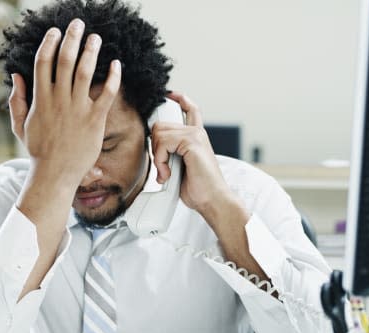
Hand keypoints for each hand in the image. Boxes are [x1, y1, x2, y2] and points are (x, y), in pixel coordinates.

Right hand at [8, 19, 120, 185]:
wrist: (55, 174)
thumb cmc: (38, 151)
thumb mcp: (20, 125)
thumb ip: (17, 99)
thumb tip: (16, 75)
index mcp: (40, 99)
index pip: (43, 62)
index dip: (49, 43)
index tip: (55, 31)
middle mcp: (58, 100)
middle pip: (64, 60)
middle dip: (71, 39)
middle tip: (78, 24)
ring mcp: (77, 109)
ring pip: (85, 72)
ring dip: (91, 51)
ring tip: (96, 38)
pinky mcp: (94, 120)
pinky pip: (106, 93)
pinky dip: (112, 77)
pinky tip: (117, 64)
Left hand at [151, 92, 232, 213]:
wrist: (213, 200)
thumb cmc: (200, 189)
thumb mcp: (181, 168)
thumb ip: (172, 154)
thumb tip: (156, 150)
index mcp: (197, 138)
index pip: (190, 110)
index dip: (180, 99)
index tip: (170, 94)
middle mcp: (197, 133)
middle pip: (161, 125)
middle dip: (155, 147)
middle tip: (162, 167)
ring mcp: (195, 135)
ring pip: (159, 133)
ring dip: (157, 157)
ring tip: (166, 173)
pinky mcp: (192, 141)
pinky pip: (163, 143)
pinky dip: (160, 161)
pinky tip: (167, 174)